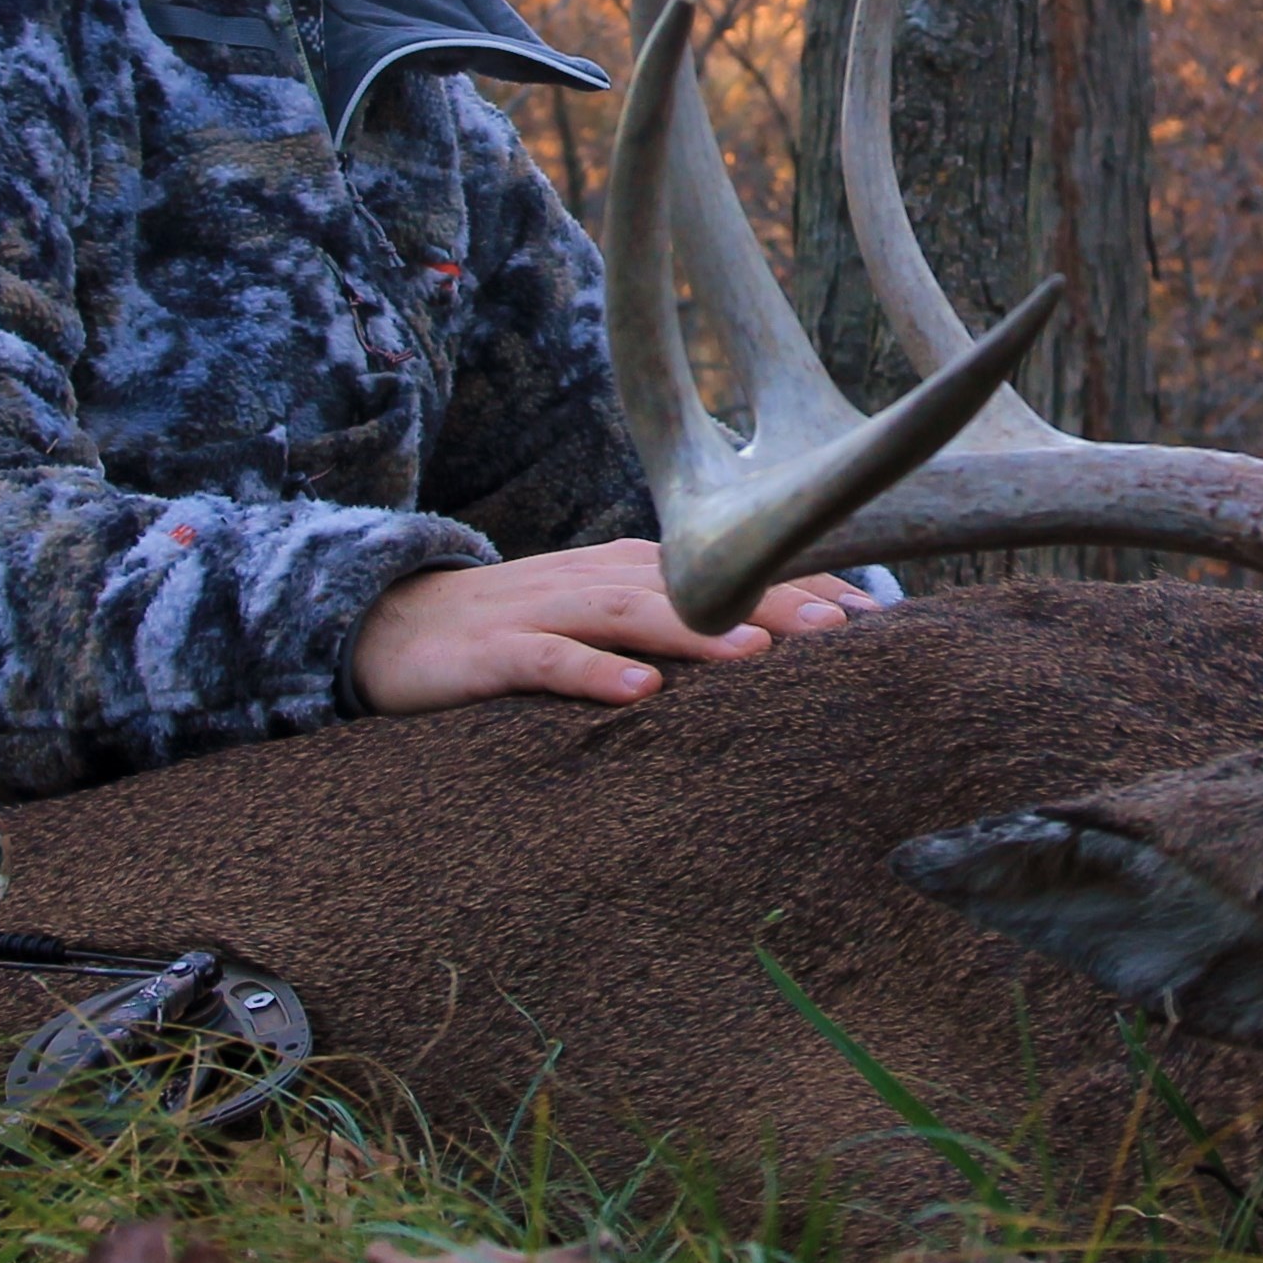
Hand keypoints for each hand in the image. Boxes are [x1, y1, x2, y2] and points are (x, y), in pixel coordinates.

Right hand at [346, 539, 866, 712]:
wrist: (390, 627)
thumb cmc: (518, 632)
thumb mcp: (602, 620)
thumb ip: (677, 627)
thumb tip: (774, 656)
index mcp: (632, 568)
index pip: (727, 567)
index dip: (797, 583)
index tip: (872, 615)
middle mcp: (597, 577)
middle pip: (693, 583)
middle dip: (770, 601)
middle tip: (842, 631)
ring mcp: (544, 610)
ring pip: (630, 613)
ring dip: (697, 632)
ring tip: (759, 656)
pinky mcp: (493, 652)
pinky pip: (548, 661)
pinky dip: (594, 674)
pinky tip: (640, 695)